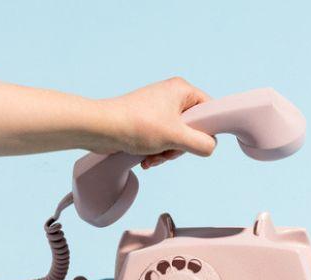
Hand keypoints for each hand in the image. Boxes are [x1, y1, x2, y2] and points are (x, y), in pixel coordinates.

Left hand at [98, 77, 216, 168]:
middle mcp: (172, 96)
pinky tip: (147, 159)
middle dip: (181, 146)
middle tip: (169, 150)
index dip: (205, 130)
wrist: (100, 129)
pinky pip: (164, 138)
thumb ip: (202, 143)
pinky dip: (158, 151)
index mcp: (182, 90)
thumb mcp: (177, 137)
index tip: (192, 140)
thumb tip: (210, 148)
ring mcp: (159, 108)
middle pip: (194, 127)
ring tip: (154, 156)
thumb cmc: (137, 125)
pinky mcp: (148, 120)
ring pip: (179, 136)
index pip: (210, 110)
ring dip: (168, 152)